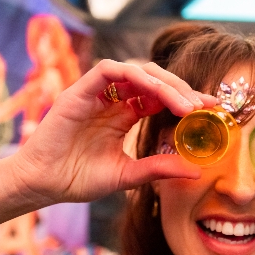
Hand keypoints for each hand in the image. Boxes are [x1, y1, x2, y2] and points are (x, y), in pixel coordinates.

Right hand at [9, 60, 216, 204]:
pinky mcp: (80, 90)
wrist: (42, 185)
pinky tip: (156, 92)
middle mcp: (113, 100)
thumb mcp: (127, 175)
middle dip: (182, 89)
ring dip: (165, 84)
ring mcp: (96, 93)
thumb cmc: (79, 179)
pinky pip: (109, 69)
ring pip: (136, 71)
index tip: (211, 108)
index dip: (185, 99)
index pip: (160, 98)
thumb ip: (158, 168)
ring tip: (187, 105)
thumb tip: (196, 171)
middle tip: (204, 105)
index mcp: (123, 116)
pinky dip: (134, 75)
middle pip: (153, 80)